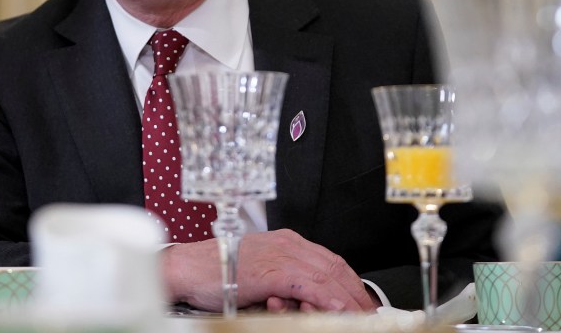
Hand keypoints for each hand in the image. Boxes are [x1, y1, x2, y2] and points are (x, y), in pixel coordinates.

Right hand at [161, 229, 380, 312]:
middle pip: (335, 267)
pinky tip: (337, 310)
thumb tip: (310, 304)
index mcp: (286, 243)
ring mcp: (280, 255)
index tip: (363, 302)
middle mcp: (287, 244)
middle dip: (357, 292)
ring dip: (347, 299)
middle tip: (371, 314)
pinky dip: (327, 298)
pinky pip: (308, 285)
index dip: (351, 283)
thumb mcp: (260, 277)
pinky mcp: (271, 270)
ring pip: (326, 276)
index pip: (330, 262)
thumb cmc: (217, 273)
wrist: (188, 268)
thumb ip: (286, 287)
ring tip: (360, 317)